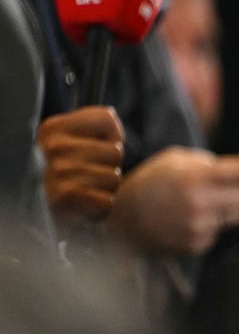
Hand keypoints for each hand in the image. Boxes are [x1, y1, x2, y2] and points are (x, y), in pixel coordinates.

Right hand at [37, 106, 124, 230]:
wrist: (26, 216)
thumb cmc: (51, 181)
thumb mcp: (60, 147)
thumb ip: (86, 130)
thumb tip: (113, 116)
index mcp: (53, 128)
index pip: (107, 118)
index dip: (111, 137)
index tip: (97, 148)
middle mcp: (55, 146)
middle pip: (116, 152)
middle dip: (107, 168)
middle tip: (83, 178)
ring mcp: (60, 171)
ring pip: (114, 178)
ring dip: (102, 191)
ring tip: (79, 194)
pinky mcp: (68, 197)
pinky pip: (108, 202)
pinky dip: (98, 211)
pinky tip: (79, 209)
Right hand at [107, 147, 238, 255]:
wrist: (124, 218)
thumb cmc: (153, 182)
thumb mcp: (176, 159)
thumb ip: (209, 163)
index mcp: (197, 177)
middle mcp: (202, 203)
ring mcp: (200, 226)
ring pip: (238, 215)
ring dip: (236, 206)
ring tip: (218, 198)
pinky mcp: (198, 244)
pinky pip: (220, 231)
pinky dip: (217, 223)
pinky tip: (199, 216)